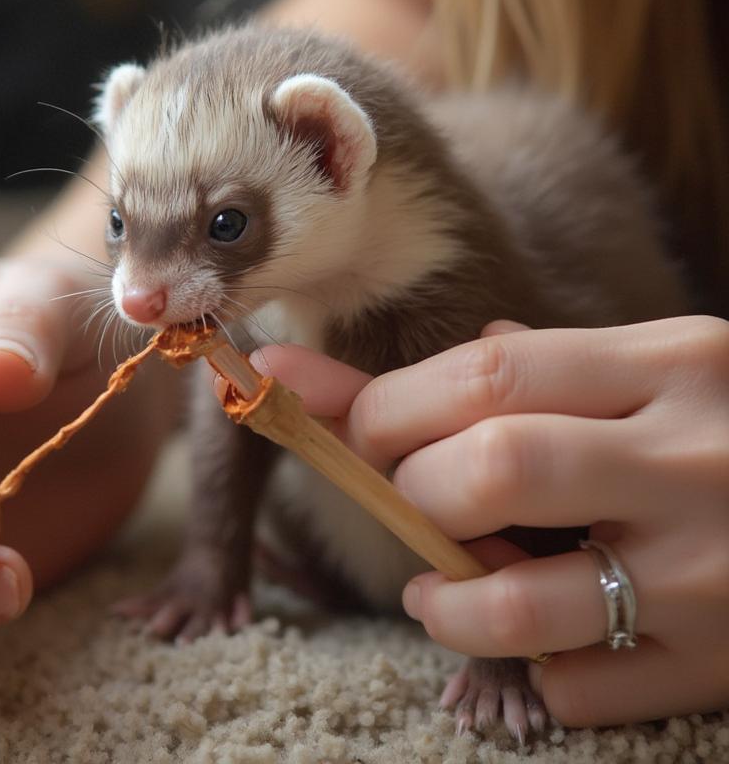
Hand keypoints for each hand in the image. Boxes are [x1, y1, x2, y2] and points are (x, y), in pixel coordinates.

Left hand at [255, 317, 728, 726]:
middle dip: (408, 487)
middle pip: (488, 468)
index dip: (386, 403)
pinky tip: (541, 640)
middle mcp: (694, 459)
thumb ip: (565, 365)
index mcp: (671, 364)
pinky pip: (578, 683)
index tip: (345, 420)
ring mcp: (712, 571)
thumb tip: (463, 353)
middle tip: (404, 495)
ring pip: (517, 598)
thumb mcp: (674, 369)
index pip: (486, 374)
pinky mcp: (724, 666)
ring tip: (433, 587)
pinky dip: (530, 668)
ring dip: (444, 599)